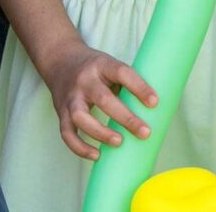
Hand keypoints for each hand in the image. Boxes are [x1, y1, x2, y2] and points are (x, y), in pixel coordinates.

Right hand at [41, 41, 158, 161]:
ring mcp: (71, 97)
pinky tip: (97, 155)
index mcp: (101, 65)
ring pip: (80, 117)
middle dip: (126, 118)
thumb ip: (127, 83)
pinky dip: (80, 147)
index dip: (139, 87)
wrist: (59, 59)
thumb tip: (157, 110)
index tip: (155, 102)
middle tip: (146, 132)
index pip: (121, 72)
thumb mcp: (109, 65)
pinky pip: (67, 133)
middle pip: (103, 99)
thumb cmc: (94, 68)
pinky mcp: (60, 112)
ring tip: (119, 142)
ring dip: (100, 133)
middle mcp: (84, 80)